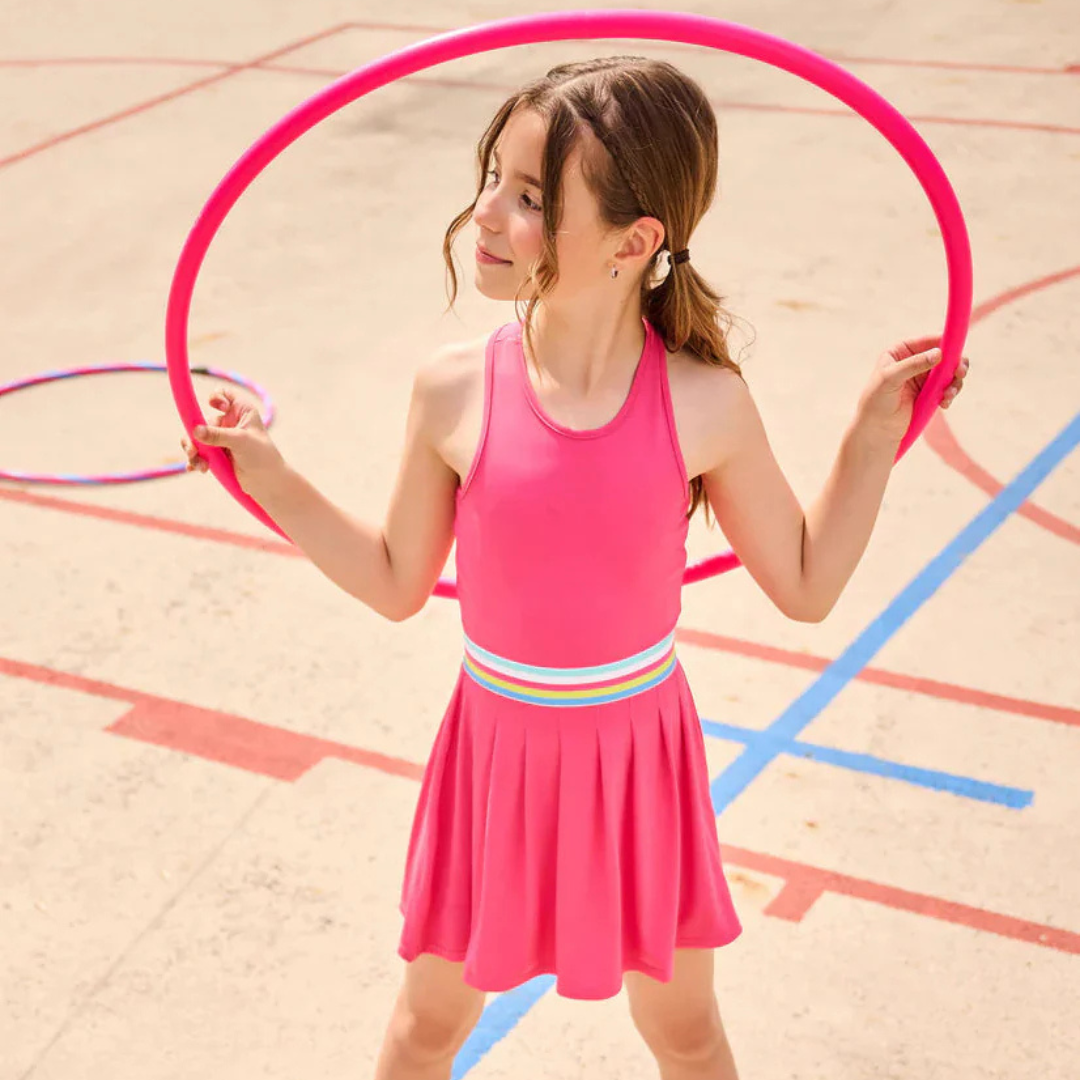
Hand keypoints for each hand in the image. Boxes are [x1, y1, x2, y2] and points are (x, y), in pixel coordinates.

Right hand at [180, 388, 285, 498]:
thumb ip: (218, 435)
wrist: (268, 482)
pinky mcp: (218, 453)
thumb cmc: (262, 456)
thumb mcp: (241, 442)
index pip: (224, 395)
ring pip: (198, 437)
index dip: (216, 398)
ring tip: (196, 463)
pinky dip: (196, 459)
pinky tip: (194, 468)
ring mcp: (222, 438)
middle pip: (203, 420)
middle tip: (193, 449)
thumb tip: (194, 430)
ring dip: (193, 449)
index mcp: (242, 411)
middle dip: (196, 435)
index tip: (217, 408)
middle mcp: (230, 422)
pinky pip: (200, 452)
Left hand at [856, 335, 970, 444]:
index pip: (928, 341)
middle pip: (945, 355)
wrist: (876, 431)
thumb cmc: (875, 402)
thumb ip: (913, 365)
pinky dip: (950, 394)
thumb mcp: (890, 379)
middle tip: (960, 373)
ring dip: (954, 382)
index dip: (945, 343)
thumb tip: (938, 353)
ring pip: (949, 372)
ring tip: (949, 394)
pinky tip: (944, 403)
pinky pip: (948, 388)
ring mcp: (923, 378)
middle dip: (955, 364)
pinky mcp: (930, 393)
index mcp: (901, 351)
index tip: (957, 352)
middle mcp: (914, 361)